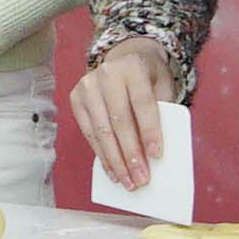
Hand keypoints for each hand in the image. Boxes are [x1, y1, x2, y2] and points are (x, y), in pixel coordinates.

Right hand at [71, 43, 180, 203]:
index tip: (156, 156)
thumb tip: (155, 155)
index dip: (149, 131)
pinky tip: (112, 171)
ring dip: (115, 161)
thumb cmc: (149, 78)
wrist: (125, 57)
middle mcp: (106, 74)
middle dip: (130, 154)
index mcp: (132, 67)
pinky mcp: (76, 99)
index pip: (142, 104)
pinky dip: (102, 155)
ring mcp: (87, 86)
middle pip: (119, 121)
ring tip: (127, 181)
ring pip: (101, 131)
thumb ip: (161, 114)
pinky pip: (89, 133)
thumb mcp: (162, 87)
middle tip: (140, 179)